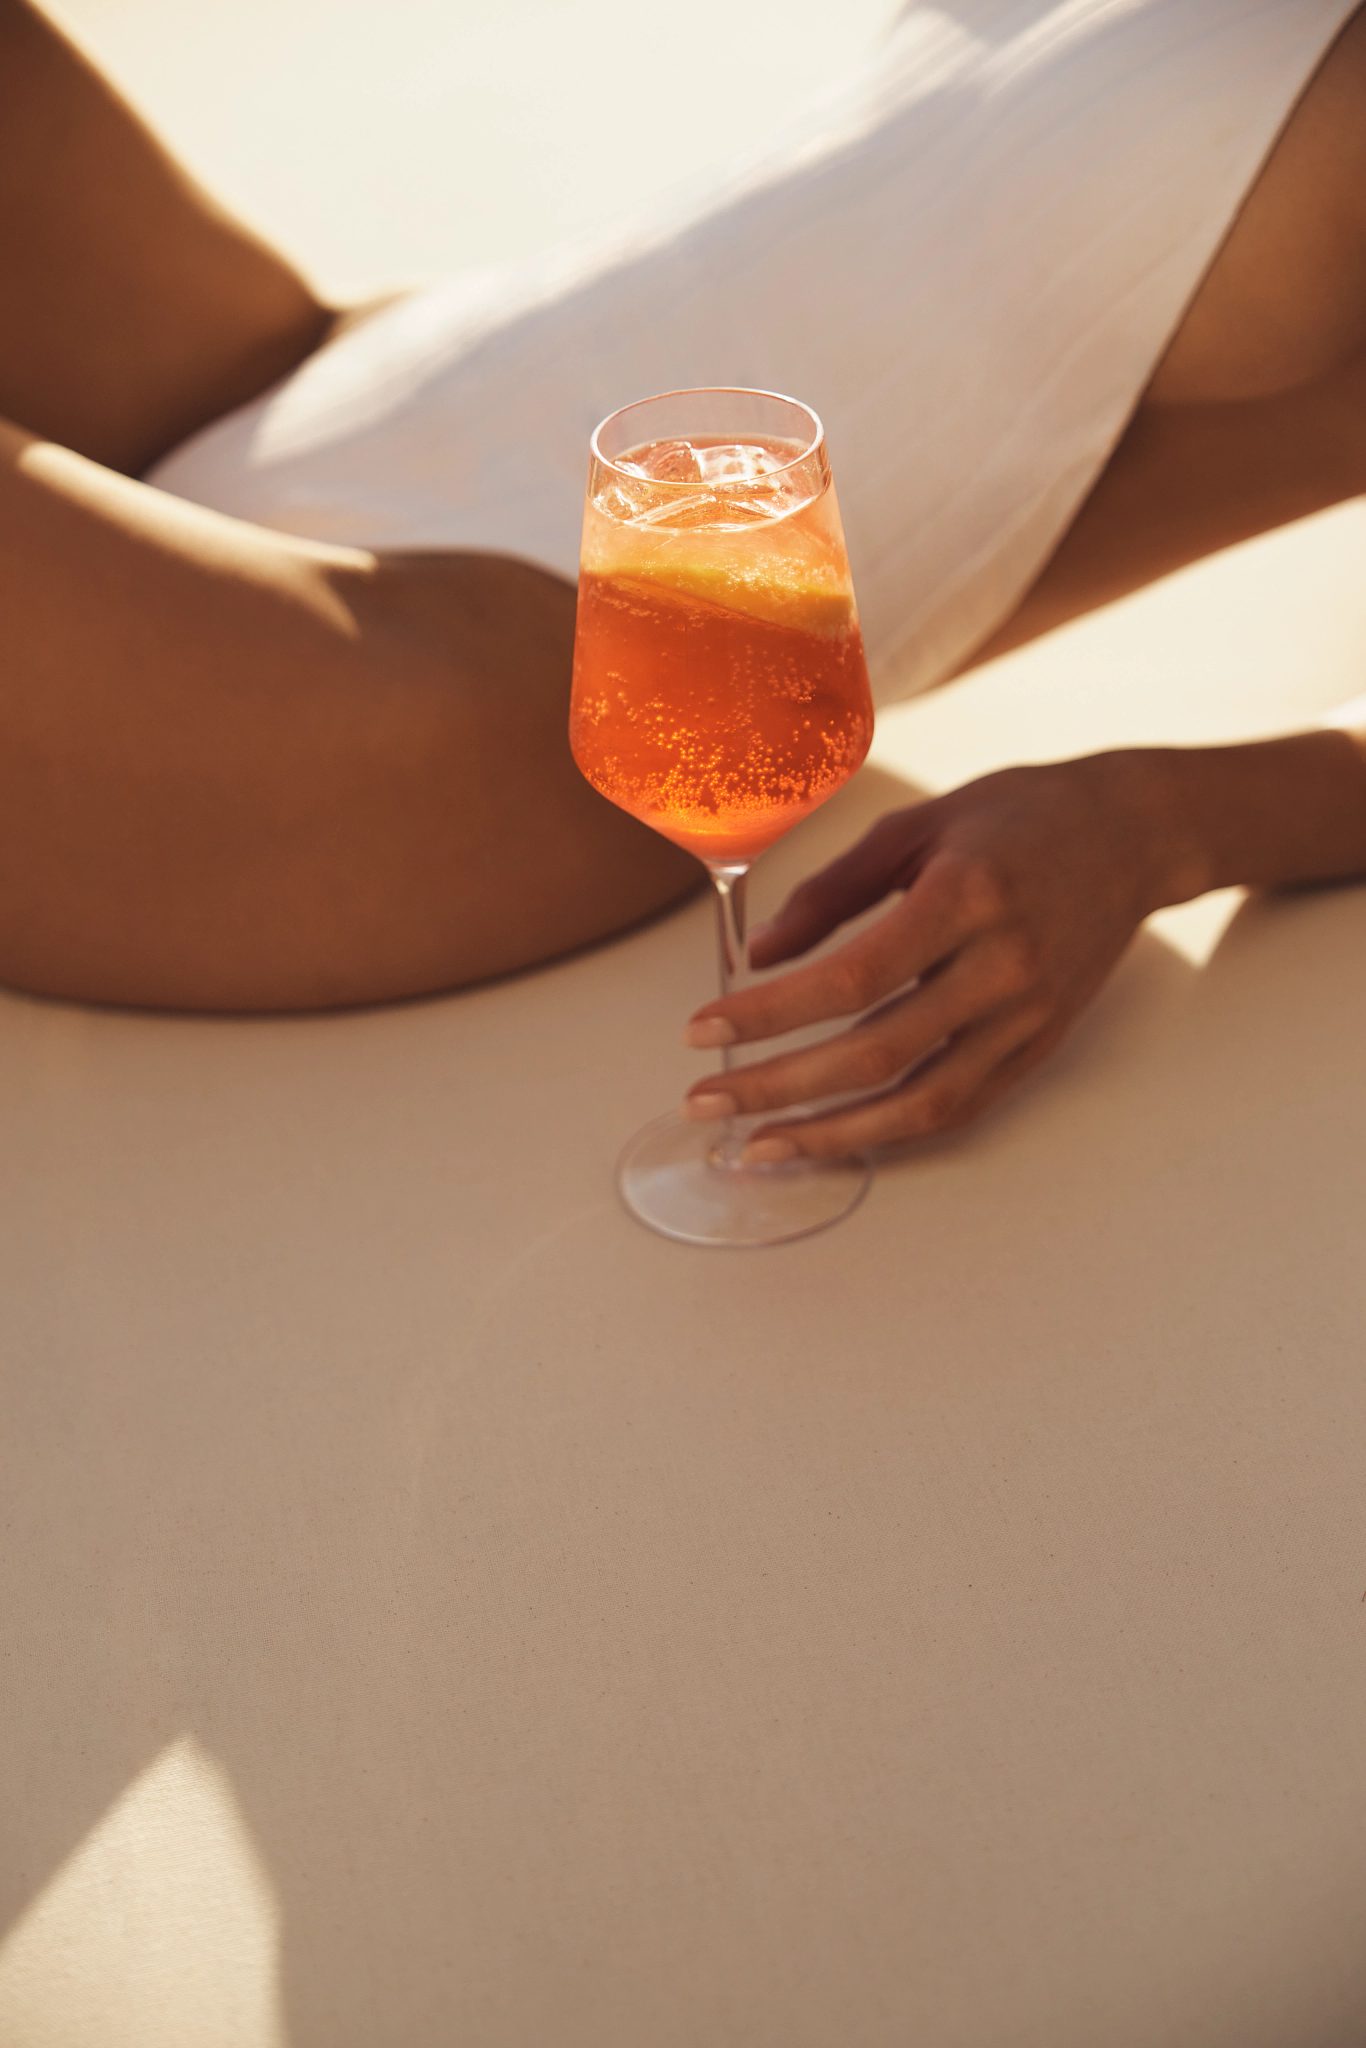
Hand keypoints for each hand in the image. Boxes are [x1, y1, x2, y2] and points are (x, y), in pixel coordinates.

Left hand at [682, 754, 1166, 1156]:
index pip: (850, 979)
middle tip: (707, 1102)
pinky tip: (834, 1138)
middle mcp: (1002, 966)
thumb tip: (760, 955)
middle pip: (874, 1053)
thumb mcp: (917, 825)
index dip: (770, 1014)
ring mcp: (1027, 1016)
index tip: (704, 1030)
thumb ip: (833, 890)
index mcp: (965, 897)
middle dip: (777, 1087)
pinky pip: (958, 1108)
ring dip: (829, 1135)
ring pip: (918, 1103)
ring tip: (758, 1147)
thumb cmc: (1018, 817)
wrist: (1132, 836)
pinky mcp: (1039, 1047)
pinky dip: (890, 1132)